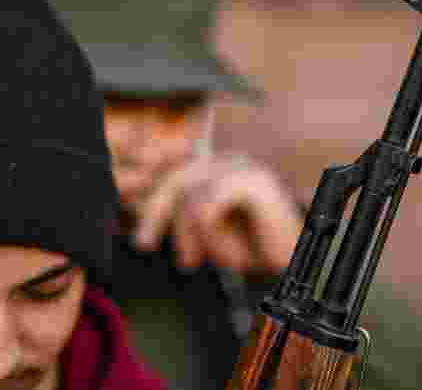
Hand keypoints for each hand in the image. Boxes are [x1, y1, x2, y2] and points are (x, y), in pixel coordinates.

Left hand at [131, 153, 301, 274]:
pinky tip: (213, 255)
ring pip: (188, 192)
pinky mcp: (255, 181)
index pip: (170, 163)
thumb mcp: (203, 229)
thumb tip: (132, 200)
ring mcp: (243, 166)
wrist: (292, 261)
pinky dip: (206, 233)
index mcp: (217, 165)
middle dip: (154, 212)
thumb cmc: (250, 245)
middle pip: (174, 177)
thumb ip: (175, 212)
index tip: (129, 215)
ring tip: (191, 260)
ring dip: (186, 234)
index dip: (142, 181)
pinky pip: (207, 204)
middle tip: (143, 244)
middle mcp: (229, 159)